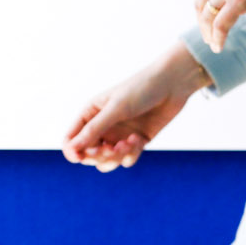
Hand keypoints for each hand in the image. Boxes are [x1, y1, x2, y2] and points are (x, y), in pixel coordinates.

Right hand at [62, 43, 212, 170]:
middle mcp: (103, 127)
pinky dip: (131, 154)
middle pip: (89, 154)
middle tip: (110, 149)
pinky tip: (138, 139)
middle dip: (98, 156)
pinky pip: (127, 158)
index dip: (73, 152)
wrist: (173, 83)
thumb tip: (72, 149)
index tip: (79, 157)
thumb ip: (94, 129)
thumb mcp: (116, 108)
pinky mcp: (137, 141)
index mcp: (90, 115)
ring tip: (127, 145)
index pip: (72, 140)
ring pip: (108, 160)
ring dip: (115, 158)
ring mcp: (120, 135)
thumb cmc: (141, 89)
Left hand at [195, 0, 245, 51]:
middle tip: (207, 32)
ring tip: (213, 43)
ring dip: (208, 32)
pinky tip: (219, 47)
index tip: (208, 14)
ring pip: (208, 16)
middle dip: (202, 20)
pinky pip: (221, 24)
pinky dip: (218, 38)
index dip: (204, 3)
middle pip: (201, 2)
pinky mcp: (238, 0)